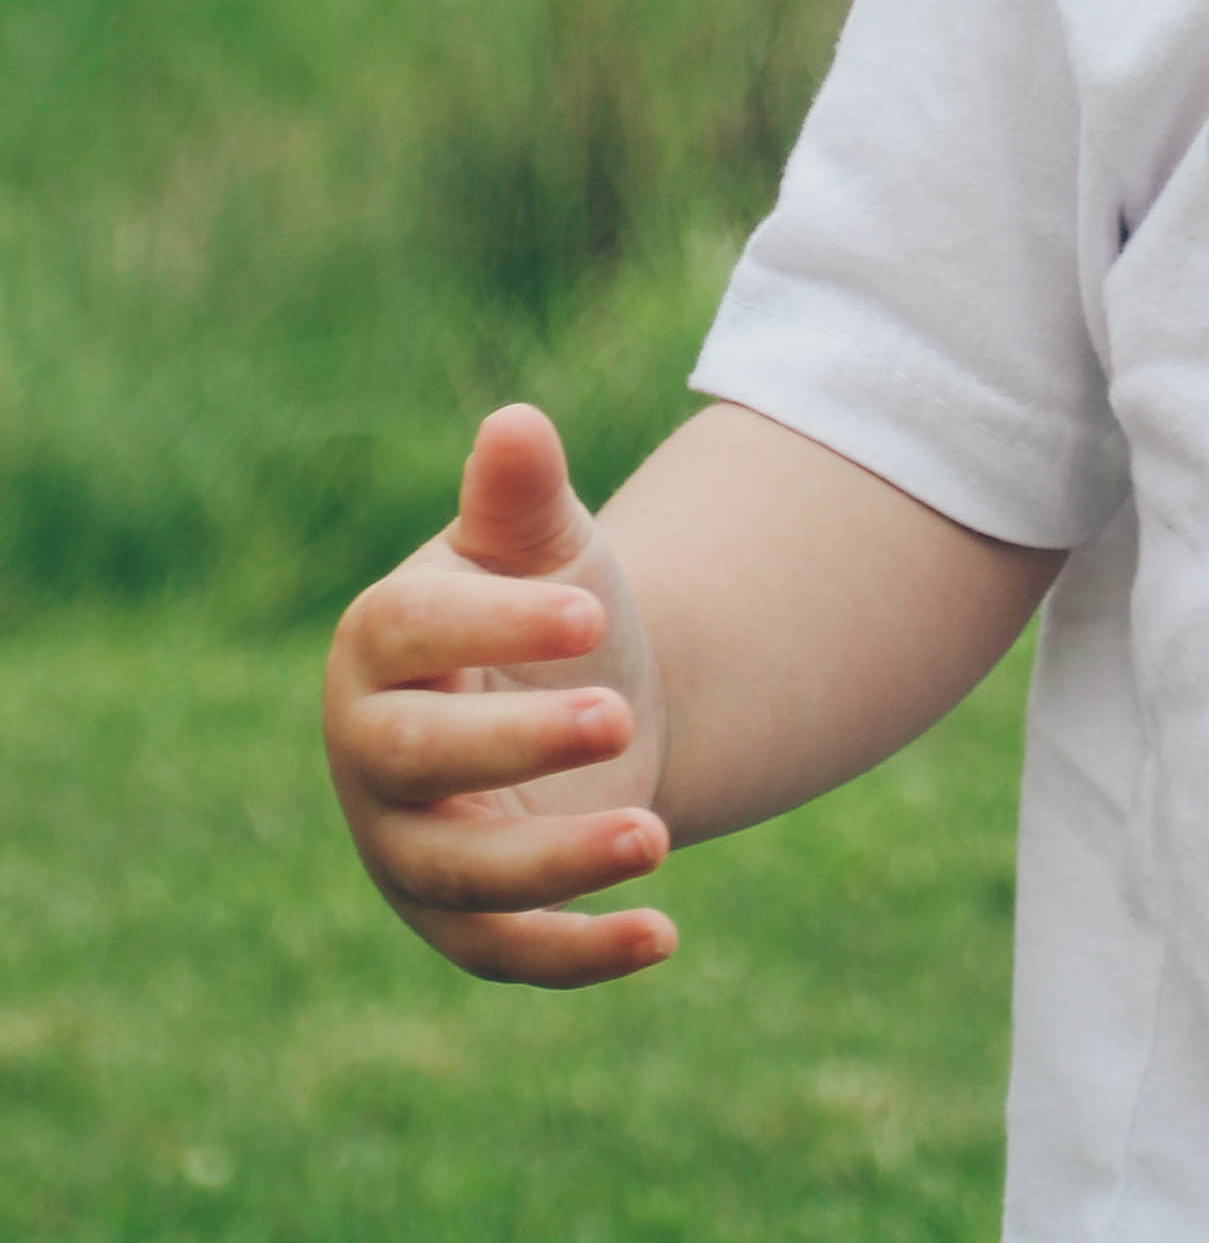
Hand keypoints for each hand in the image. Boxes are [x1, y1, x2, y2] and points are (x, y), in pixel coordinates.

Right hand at [322, 403, 677, 985]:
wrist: (578, 698)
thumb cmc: (547, 604)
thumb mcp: (545, 545)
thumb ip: (522, 498)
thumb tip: (517, 421)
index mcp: (380, 645)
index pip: (410, 634)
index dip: (492, 626)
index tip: (591, 610)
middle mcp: (375, 753)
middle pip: (419, 760)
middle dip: (513, 745)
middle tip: (618, 717)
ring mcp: (409, 847)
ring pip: (463, 874)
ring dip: (555, 865)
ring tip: (655, 837)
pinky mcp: (460, 920)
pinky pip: (506, 952)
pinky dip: (579, 955)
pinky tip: (665, 937)